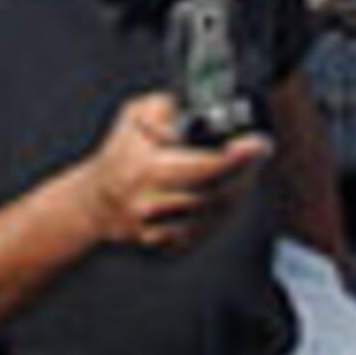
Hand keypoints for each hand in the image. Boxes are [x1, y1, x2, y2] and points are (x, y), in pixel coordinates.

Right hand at [82, 92, 270, 254]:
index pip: (202, 168)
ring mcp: (161, 231)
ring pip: (218, 213)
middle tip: (258, 151)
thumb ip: (165, 107)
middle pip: (217, 192)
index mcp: (145, 171)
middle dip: (245, 170)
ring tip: (242, 167)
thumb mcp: (134, 114)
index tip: (258, 145)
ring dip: (238, 189)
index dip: (236, 159)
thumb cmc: (119, 154)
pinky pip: (209, 229)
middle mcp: (153, 205)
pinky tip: (224, 190)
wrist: (96, 203)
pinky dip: (222, 209)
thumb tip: (195, 113)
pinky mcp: (170, 248)